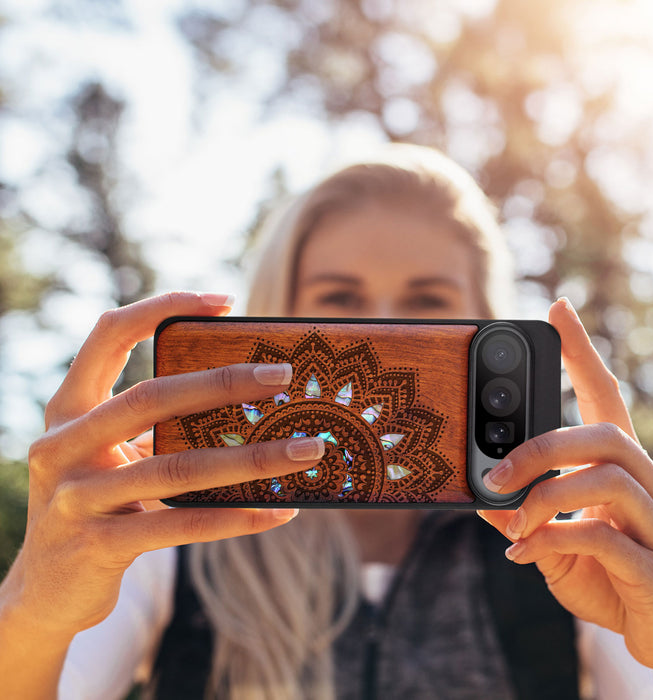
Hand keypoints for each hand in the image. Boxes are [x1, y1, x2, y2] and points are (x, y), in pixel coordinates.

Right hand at [3, 292, 324, 640]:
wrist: (46, 591)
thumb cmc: (98, 504)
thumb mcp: (112, 456)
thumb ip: (156, 427)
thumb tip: (248, 403)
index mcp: (69, 409)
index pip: (108, 335)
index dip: (162, 307)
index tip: (224, 300)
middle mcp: (62, 445)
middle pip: (151, 397)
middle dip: (223, 382)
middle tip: (283, 374)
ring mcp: (76, 497)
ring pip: (177, 467)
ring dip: (252, 458)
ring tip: (308, 450)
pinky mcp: (98, 545)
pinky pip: (182, 525)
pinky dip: (237, 517)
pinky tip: (280, 511)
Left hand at [478, 298, 652, 692]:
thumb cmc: (609, 576)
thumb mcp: (552, 539)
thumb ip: (522, 514)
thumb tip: (480, 495)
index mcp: (622, 468)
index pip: (605, 395)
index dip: (582, 352)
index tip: (558, 309)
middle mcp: (649, 484)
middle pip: (604, 434)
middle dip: (541, 447)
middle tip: (495, 472)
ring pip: (607, 479)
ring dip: (545, 497)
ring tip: (512, 522)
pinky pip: (604, 537)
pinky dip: (553, 540)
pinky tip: (525, 554)